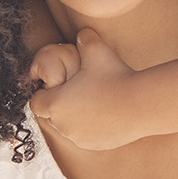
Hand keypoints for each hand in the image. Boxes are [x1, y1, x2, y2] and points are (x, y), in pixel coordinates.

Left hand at [27, 27, 145, 149]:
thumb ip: (84, 39)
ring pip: (69, 127)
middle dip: (60, 104)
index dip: (44, 92)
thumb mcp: (95, 50)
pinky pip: (85, 136)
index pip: (36, 101)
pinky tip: (105, 114)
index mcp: (55, 104)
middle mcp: (62, 125)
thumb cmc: (114, 76)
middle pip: (51, 115)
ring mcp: (78, 138)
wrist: (141, 105)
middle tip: (77, 91)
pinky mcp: (95, 145)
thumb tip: (82, 33)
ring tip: (93, 101)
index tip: (58, 84)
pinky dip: (90, 127)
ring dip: (75, 117)